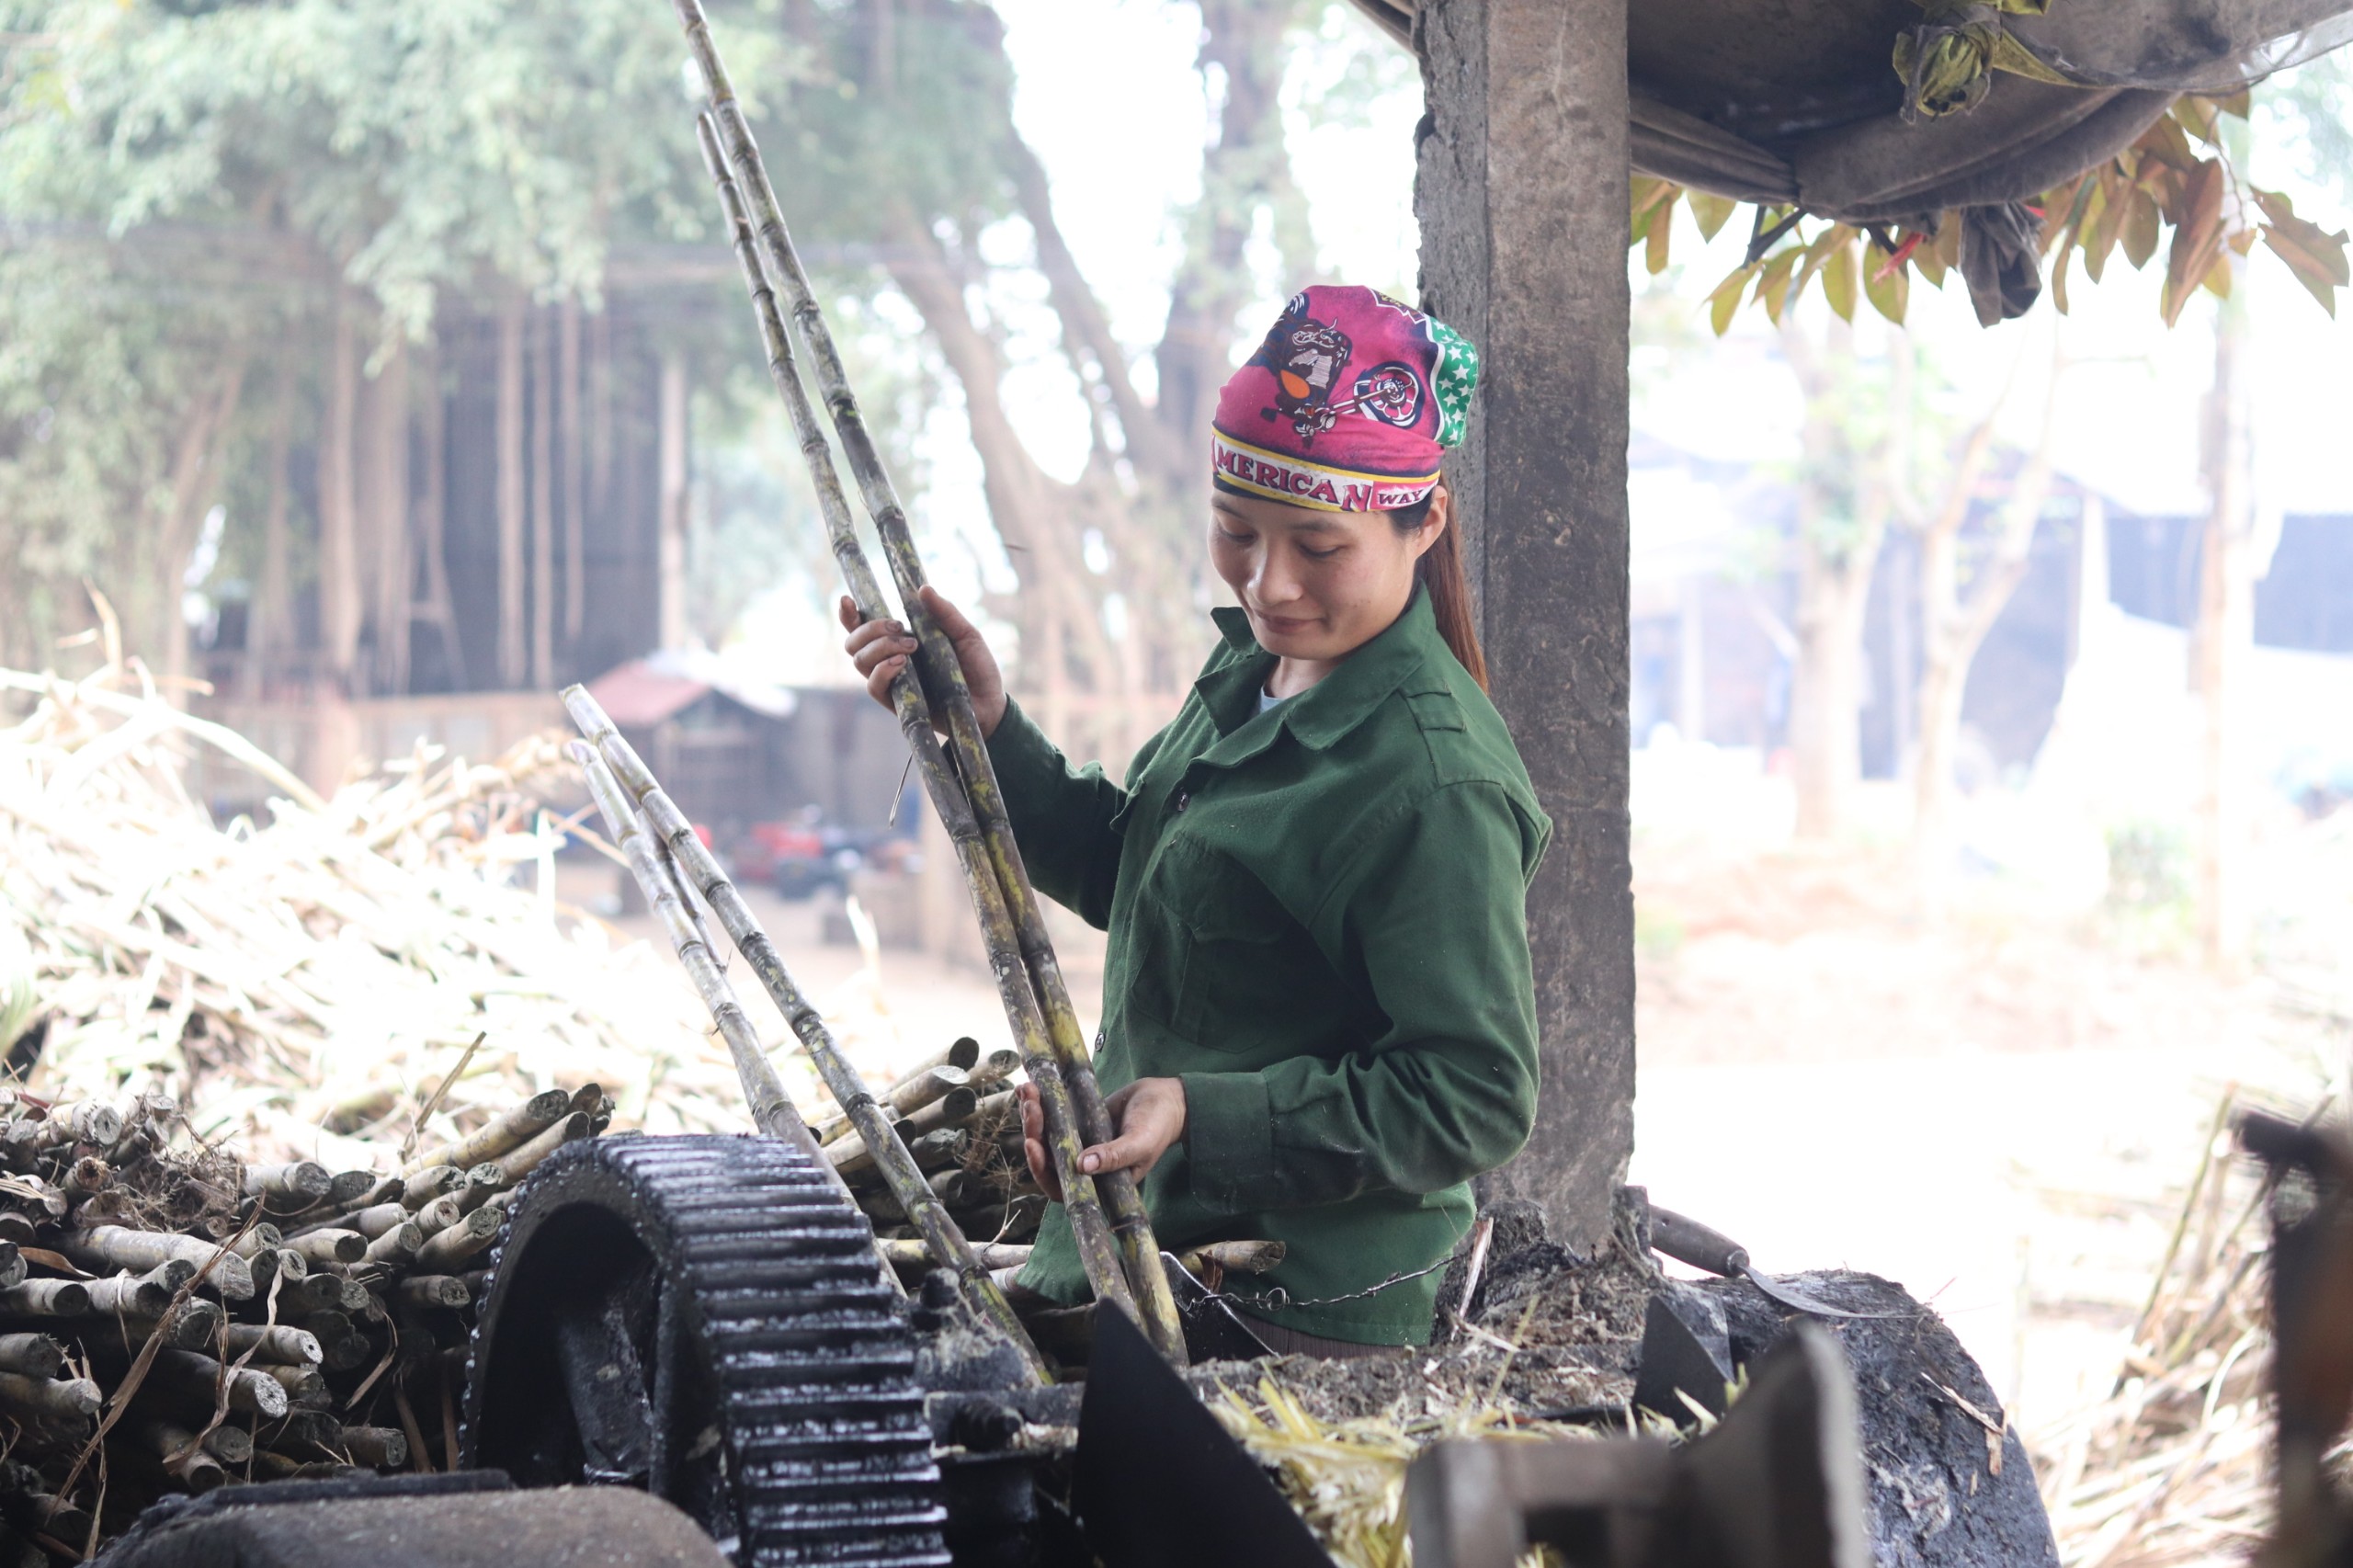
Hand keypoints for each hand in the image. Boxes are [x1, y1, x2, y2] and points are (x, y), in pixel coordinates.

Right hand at [838, 586, 1006, 738]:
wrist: (990, 703)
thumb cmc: (977, 667)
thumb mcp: (966, 634)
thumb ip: (945, 613)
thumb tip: (923, 588)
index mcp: (900, 639)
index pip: (863, 625)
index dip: (849, 614)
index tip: (847, 599)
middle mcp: (889, 659)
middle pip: (854, 643)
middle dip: (868, 629)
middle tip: (898, 626)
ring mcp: (891, 681)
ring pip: (859, 661)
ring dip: (879, 647)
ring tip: (910, 646)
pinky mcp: (896, 702)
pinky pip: (874, 686)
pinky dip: (883, 671)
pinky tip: (901, 663)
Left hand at [1019, 1077, 1186, 1201]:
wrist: (1165, 1099)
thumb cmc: (1159, 1126)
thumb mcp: (1140, 1142)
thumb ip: (1115, 1156)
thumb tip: (1083, 1165)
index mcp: (1099, 1182)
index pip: (1061, 1187)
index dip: (1042, 1170)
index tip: (1034, 1145)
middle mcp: (1083, 1166)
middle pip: (1046, 1159)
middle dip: (1034, 1134)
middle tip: (1032, 1107)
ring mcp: (1077, 1142)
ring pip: (1044, 1137)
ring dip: (1032, 1116)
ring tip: (1029, 1090)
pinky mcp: (1075, 1122)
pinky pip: (1051, 1116)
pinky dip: (1037, 1103)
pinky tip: (1026, 1087)